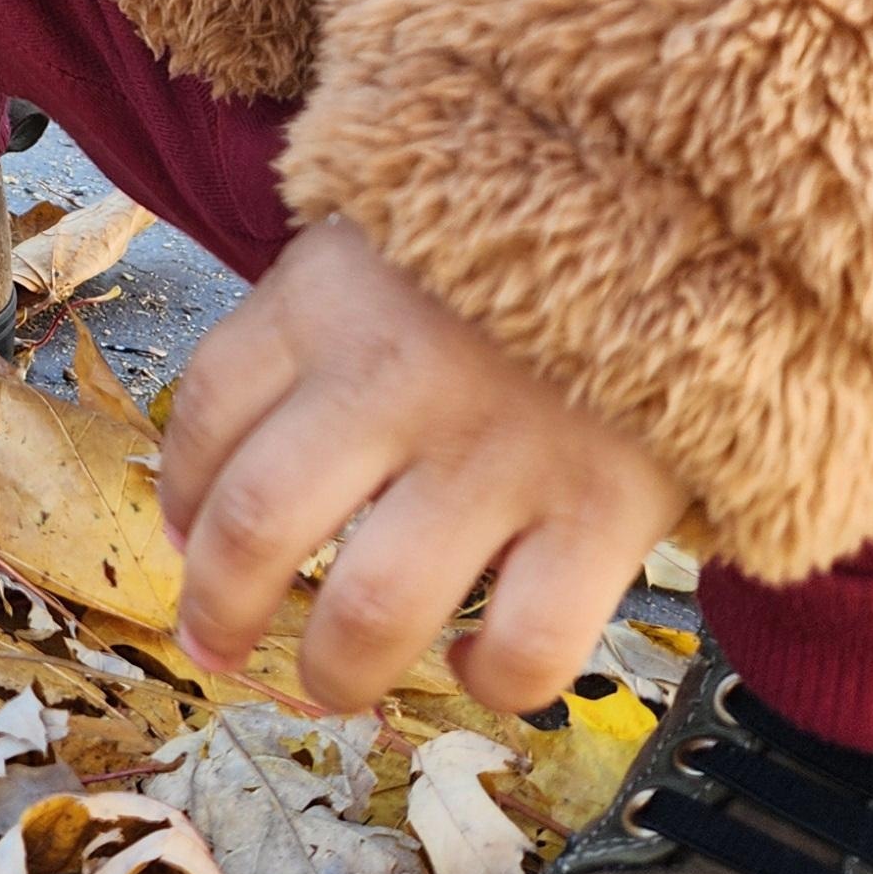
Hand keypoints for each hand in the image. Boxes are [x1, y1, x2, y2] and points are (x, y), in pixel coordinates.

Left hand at [158, 213, 686, 713]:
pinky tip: (473, 668)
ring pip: (371, 606)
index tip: (188, 543)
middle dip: (220, 611)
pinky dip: (487, 683)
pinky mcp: (603, 506)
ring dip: (335, 669)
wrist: (692, 190)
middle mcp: (395, 378)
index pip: (208, 411)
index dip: (180, 498)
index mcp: (327, 298)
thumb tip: (210, 502)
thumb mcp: (380, 240)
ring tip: (336, 682)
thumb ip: (302, 338)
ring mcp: (499, 447)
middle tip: (219, 647)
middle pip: (259, 525)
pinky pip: (525, 644)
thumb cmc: (514, 231)